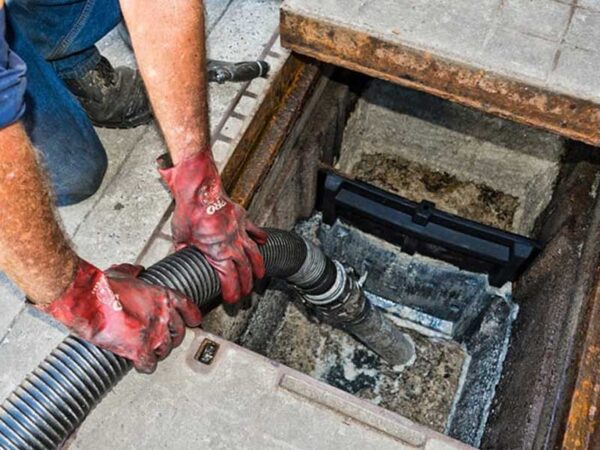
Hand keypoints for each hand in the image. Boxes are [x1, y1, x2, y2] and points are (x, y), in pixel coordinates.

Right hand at [41, 259, 201, 372]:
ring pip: (166, 350)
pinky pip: (150, 364)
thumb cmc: (103, 287)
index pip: (187, 307)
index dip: (192, 316)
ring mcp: (153, 334)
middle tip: (164, 340)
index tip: (193, 321)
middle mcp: (163, 315)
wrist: (89, 301)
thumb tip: (136, 271)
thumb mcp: (122, 273)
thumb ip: (133, 273)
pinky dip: (145, 366)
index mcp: (162, 296)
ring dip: (159, 352)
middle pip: (178, 332)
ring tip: (151, 352)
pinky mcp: (140, 350)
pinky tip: (140, 364)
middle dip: (172, 337)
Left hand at [158, 151, 266, 303]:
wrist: (199, 190)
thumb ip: (184, 249)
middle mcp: (232, 245)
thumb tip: (181, 256)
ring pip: (254, 253)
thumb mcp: (181, 237)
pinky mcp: (242, 218)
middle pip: (244, 269)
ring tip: (260, 275)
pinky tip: (264, 242)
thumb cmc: (189, 212)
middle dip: (247, 284)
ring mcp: (239, 232)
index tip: (232, 299)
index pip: (229, 278)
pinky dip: (260, 237)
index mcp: (217, 253)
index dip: (232, 291)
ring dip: (258, 266)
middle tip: (247, 294)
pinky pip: (254, 230)